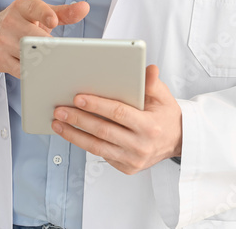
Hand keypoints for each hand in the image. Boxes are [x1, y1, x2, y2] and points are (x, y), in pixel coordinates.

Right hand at [0, 0, 88, 76]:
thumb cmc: (19, 23)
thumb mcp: (37, 14)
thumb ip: (63, 13)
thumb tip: (85, 8)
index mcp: (22, 8)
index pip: (34, 8)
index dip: (44, 14)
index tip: (53, 21)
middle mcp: (10, 23)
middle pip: (33, 36)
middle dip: (50, 47)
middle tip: (66, 56)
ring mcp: (2, 42)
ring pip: (27, 56)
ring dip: (44, 64)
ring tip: (59, 68)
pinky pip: (20, 71)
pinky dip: (34, 75)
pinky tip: (45, 76)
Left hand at [51, 64, 181, 174]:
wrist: (177, 141)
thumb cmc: (166, 115)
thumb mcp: (164, 97)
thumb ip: (152, 83)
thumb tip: (148, 68)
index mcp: (150, 126)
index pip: (118, 113)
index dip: (97, 106)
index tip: (78, 98)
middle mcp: (141, 146)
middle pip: (103, 131)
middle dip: (78, 120)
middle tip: (60, 110)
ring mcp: (133, 160)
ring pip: (97, 147)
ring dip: (74, 135)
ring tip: (58, 123)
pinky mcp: (127, 168)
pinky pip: (101, 155)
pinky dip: (83, 143)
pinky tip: (71, 132)